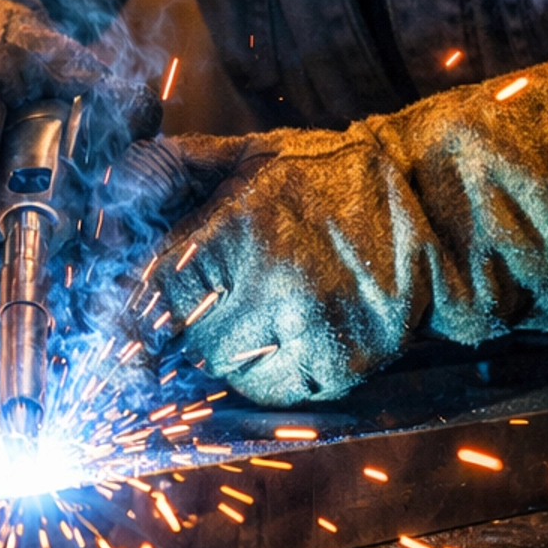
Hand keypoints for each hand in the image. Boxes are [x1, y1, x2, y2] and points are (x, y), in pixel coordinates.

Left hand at [145, 53, 547, 407]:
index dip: (156, 293)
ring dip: (233, 351)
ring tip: (263, 314)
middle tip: (227, 296)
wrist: (429, 206)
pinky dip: (275, 374)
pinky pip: (278, 391)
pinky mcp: (343, 362)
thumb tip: (117, 177)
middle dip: (198, 320)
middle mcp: (272, 279)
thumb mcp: (251, 155)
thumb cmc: (329, 177)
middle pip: (192, 334)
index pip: (162, 286)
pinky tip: (294, 336)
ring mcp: (310, 327)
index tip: (163, 293)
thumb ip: (179, 167)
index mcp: (241, 224)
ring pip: (230, 369)